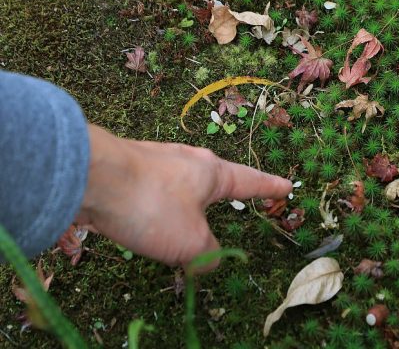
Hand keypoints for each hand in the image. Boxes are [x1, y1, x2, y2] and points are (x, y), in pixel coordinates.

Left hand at [76, 125, 291, 271]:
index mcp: (211, 172)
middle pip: (214, 178)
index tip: (287, 185)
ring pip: (181, 186)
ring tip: (186, 222)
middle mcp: (187, 161)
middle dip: (226, 190)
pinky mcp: (127, 171)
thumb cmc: (152, 206)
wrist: (87, 179)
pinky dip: (159, 209)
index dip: (270, 187)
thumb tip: (209, 260)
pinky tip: (148, 221)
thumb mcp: (191, 242)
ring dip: (188, 204)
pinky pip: (154, 192)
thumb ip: (209, 255)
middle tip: (240, 195)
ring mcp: (155, 161)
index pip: (250, 180)